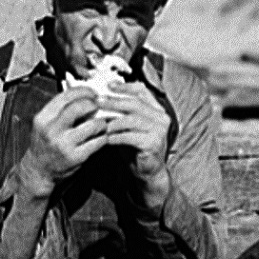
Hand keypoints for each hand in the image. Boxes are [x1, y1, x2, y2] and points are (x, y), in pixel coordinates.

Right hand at [18, 87, 108, 196]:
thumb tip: (84, 95)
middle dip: (94, 103)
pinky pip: (98, 141)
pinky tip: (101, 136)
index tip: (92, 92)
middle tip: (99, 106)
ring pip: (93, 124)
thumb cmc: (44, 144)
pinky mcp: (76, 157)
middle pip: (79, 107)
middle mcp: (51, 130)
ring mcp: (64, 144)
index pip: (65, 96)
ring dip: (102, 122)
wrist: (38, 171)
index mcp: (43, 118)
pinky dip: (103, 136)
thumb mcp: (45, 124)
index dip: (83, 91)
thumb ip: (60, 110)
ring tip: (101, 123)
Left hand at [100, 81, 171, 210]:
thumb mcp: (127, 125)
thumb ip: (120, 111)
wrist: (148, 171)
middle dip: (113, 101)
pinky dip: (115, 136)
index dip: (124, 86)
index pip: (141, 90)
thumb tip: (99, 97)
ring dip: (112, 120)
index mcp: (156, 109)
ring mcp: (159, 130)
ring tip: (98, 122)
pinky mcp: (153, 143)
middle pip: (134, 103)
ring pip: (131, 119)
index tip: (106, 86)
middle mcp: (161, 117)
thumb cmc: (135, 147)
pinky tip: (105, 137)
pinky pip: (130, 136)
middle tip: (96, 101)